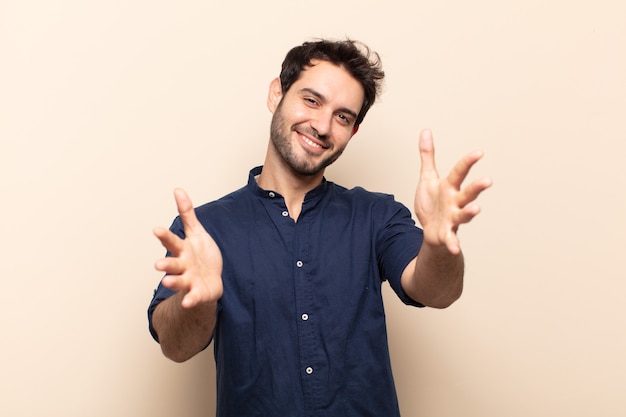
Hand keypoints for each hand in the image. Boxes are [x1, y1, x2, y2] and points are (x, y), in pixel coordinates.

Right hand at [153, 189, 223, 308]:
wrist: (211, 281)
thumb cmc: (201, 256)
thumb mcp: (196, 232)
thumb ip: (187, 214)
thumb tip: (178, 190)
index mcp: (183, 250)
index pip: (172, 241)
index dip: (165, 236)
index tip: (156, 230)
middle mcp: (183, 266)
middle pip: (172, 264)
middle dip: (165, 264)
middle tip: (157, 264)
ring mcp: (190, 280)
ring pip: (179, 281)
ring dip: (173, 282)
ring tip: (166, 282)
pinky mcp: (199, 292)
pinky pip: (193, 297)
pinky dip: (190, 300)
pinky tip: (187, 302)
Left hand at [415, 129, 491, 254]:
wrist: (430, 231)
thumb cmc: (432, 204)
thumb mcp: (428, 178)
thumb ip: (428, 156)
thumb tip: (426, 132)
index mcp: (450, 187)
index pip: (460, 172)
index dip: (468, 162)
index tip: (478, 152)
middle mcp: (455, 202)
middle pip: (468, 193)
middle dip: (477, 187)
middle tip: (487, 180)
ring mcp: (452, 218)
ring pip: (464, 214)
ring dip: (470, 212)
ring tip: (476, 209)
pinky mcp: (446, 234)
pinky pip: (451, 239)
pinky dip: (453, 244)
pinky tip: (454, 248)